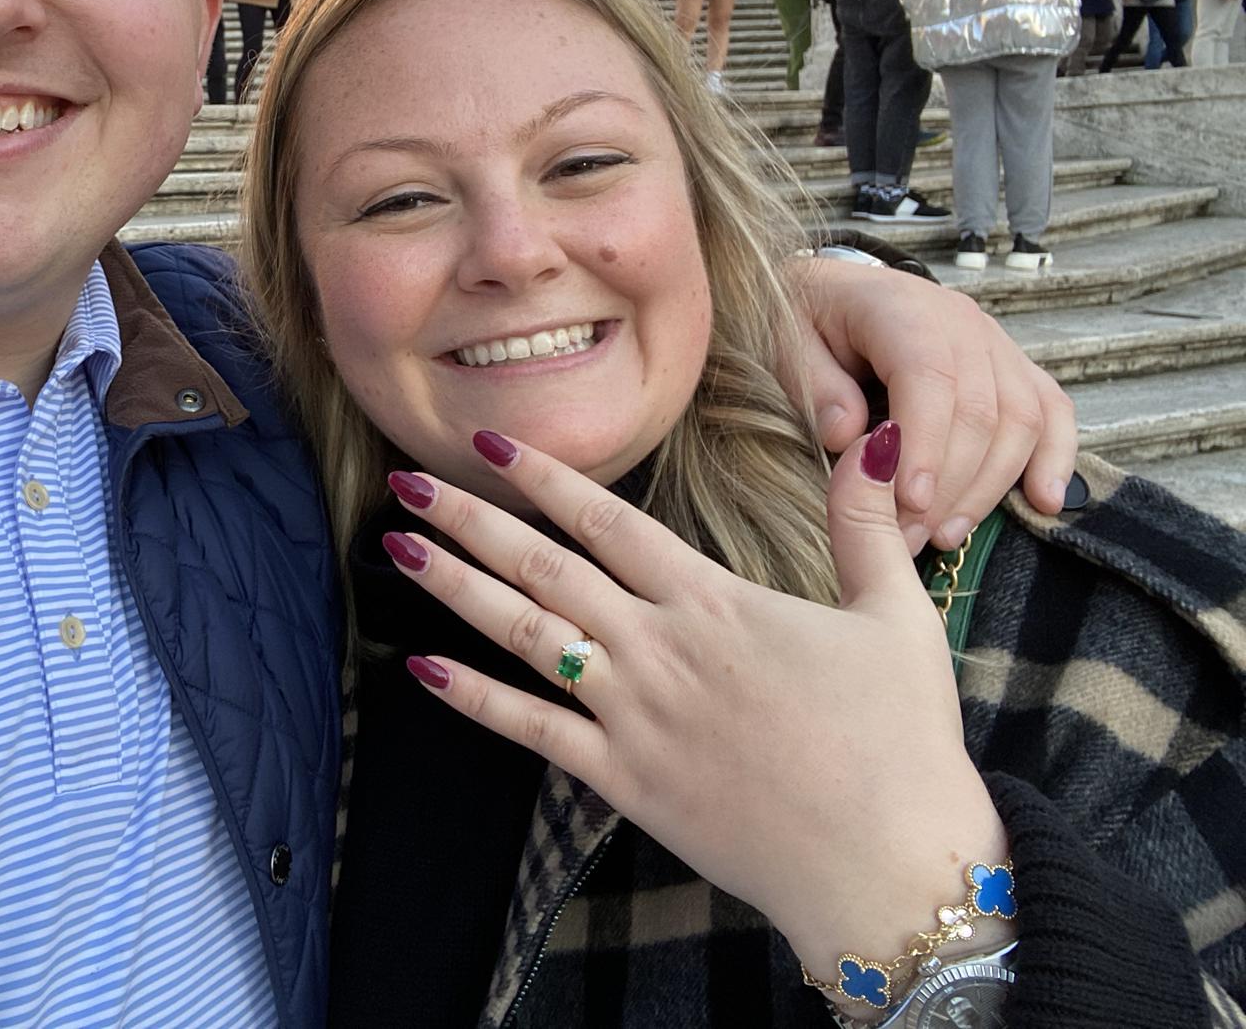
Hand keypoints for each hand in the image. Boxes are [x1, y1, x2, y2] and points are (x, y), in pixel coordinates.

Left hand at [385, 427, 1010, 989]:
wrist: (888, 867)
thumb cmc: (902, 744)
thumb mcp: (898, 619)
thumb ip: (867, 527)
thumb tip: (873, 435)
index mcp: (717, 604)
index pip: (609, 522)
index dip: (545, 476)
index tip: (488, 440)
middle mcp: (661, 650)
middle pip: (545, 567)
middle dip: (471, 519)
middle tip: (407, 481)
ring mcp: (634, 716)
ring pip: (526, 636)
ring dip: (456, 590)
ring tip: (399, 549)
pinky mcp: (624, 782)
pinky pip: (532, 732)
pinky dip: (473, 700)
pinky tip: (422, 667)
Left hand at [788, 258, 1074, 542]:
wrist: (832, 291)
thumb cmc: (805, 319)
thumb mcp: (784, 342)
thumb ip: (815, 387)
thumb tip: (850, 436)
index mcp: (901, 308)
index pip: (930, 377)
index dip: (926, 444)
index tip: (908, 501)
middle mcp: (961, 323)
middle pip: (982, 410)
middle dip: (949, 485)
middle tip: (907, 537)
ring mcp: (994, 344)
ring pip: (1021, 419)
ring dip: (988, 487)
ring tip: (944, 534)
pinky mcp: (1013, 367)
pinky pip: (1053, 410)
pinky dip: (1055, 457)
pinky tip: (1044, 501)